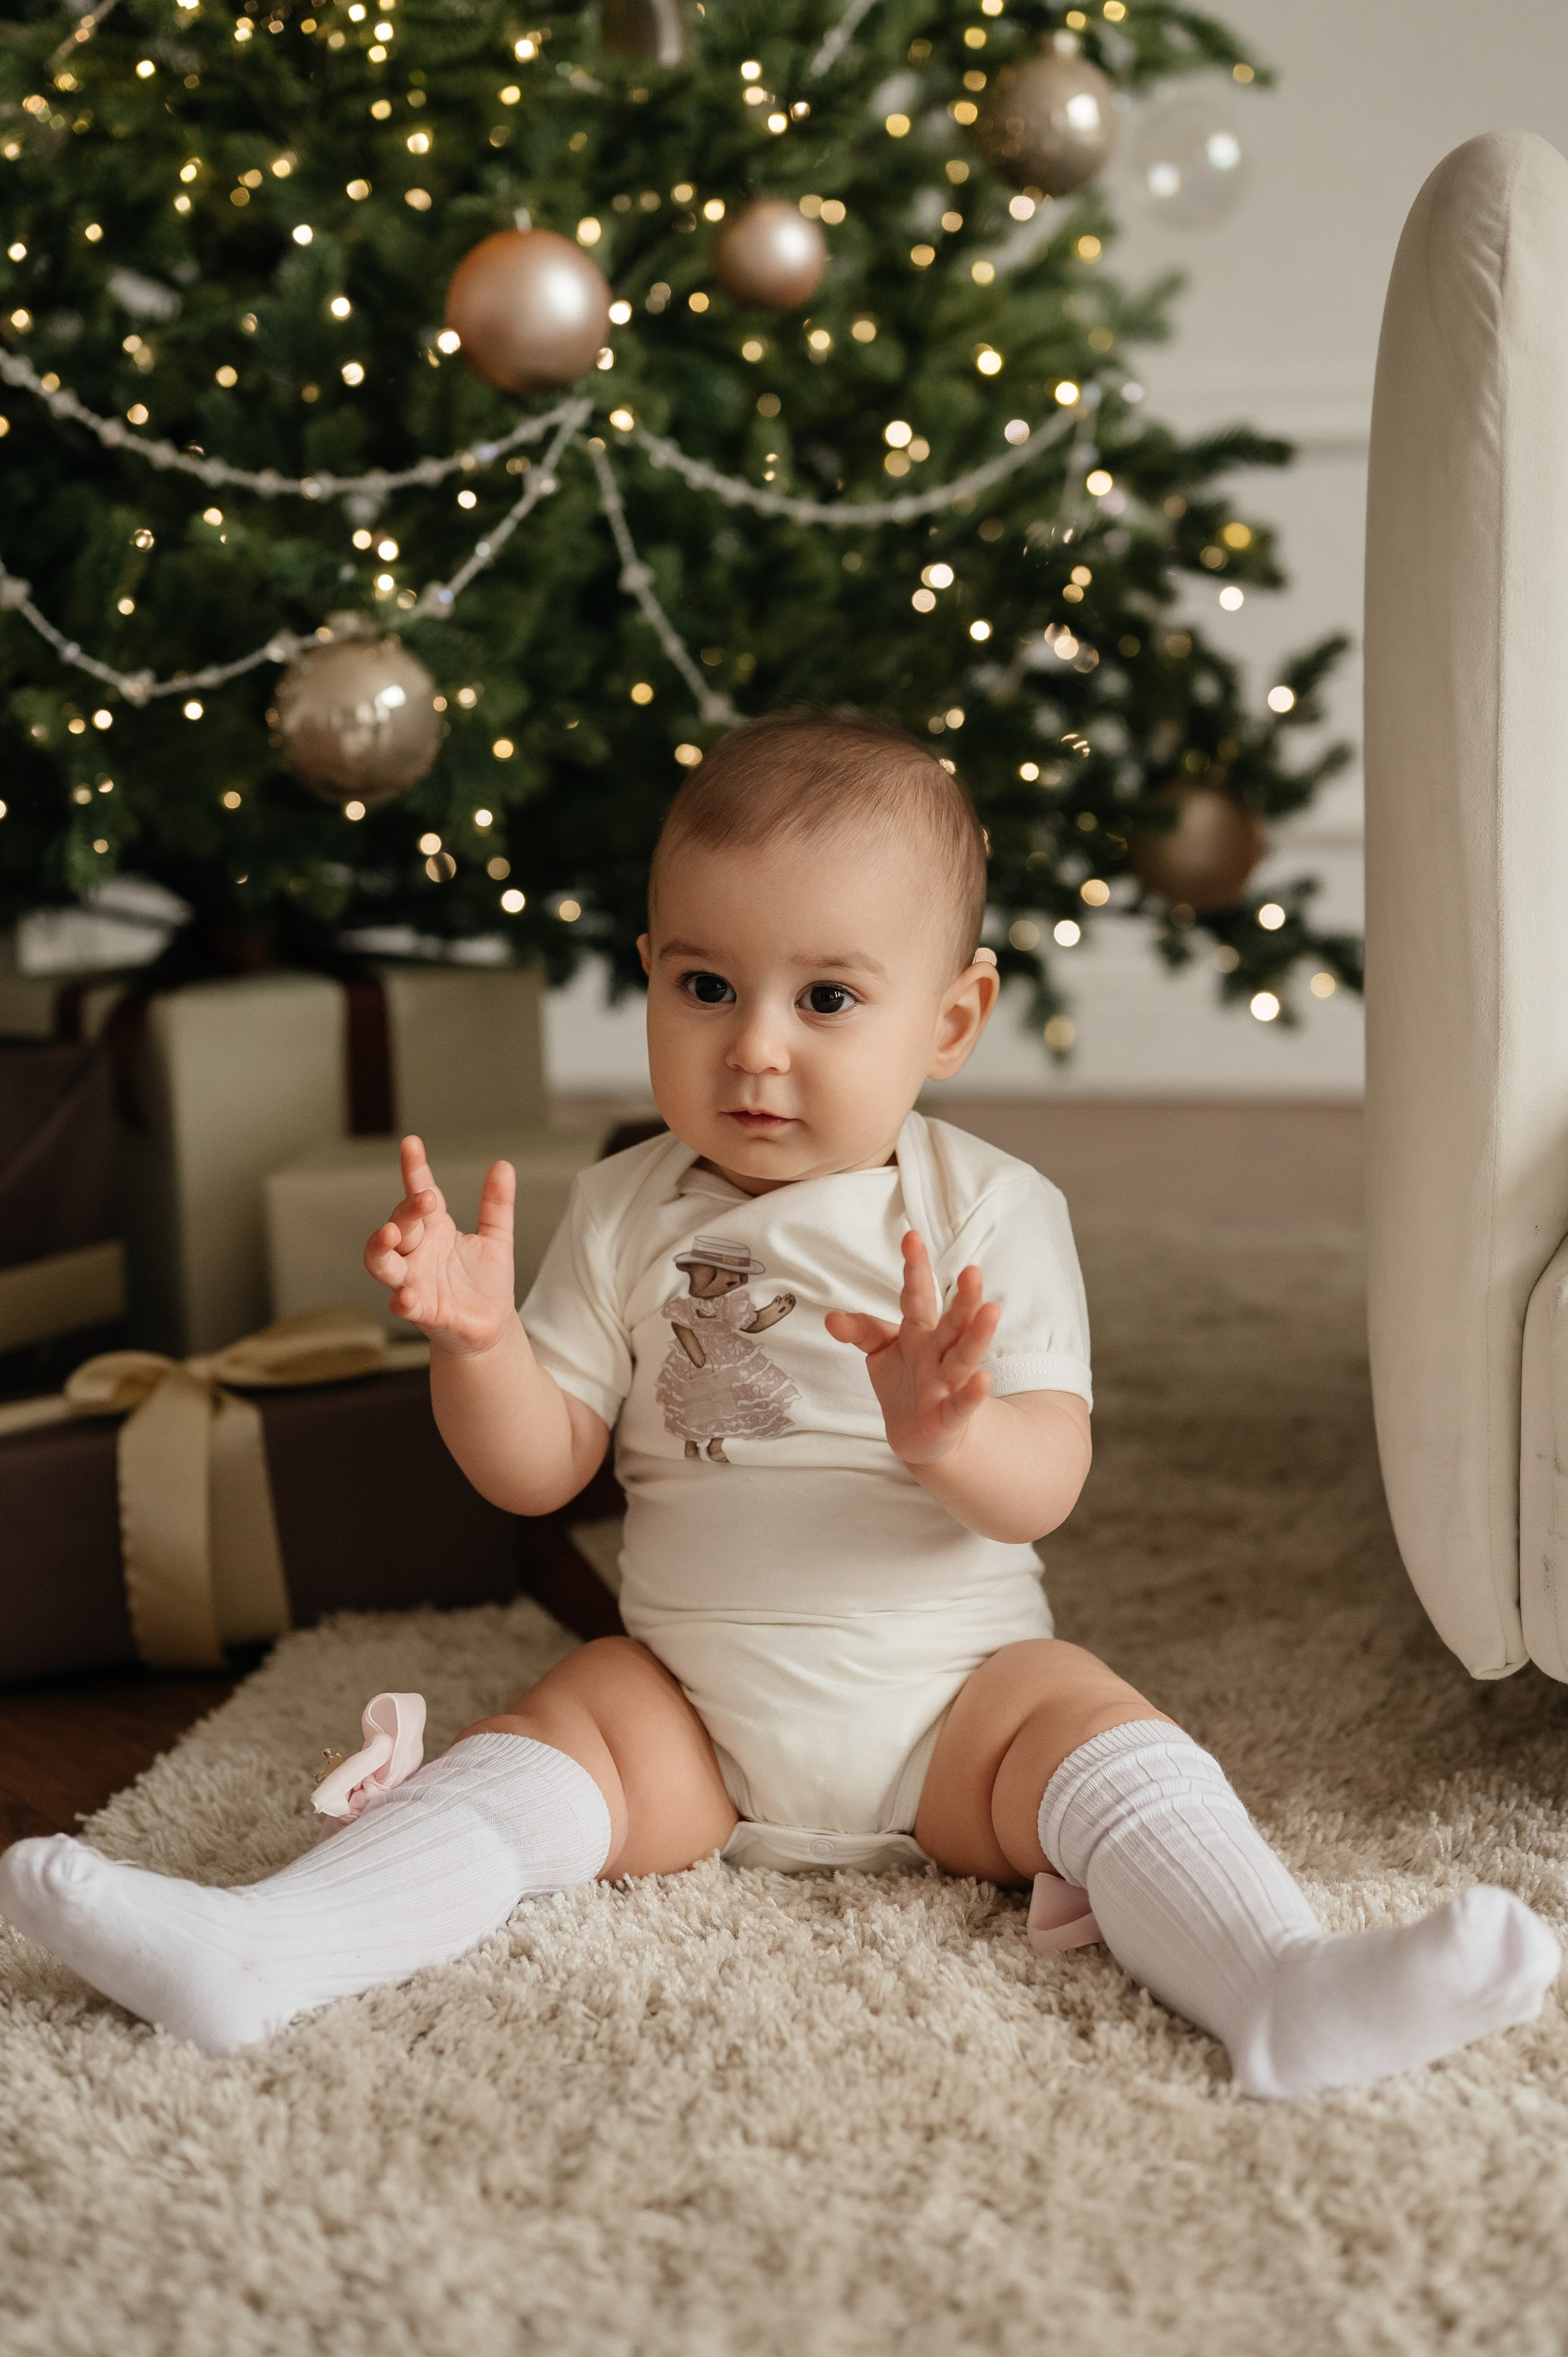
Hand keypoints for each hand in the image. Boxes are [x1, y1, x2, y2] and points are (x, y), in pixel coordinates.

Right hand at [363, 1135, 516, 1356]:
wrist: (491, 1326)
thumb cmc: (485, 1281)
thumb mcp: (497, 1238)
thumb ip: (497, 1205)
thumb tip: (503, 1165)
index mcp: (434, 1230)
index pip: (417, 1193)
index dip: (413, 1169)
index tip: (411, 1143)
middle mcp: (416, 1252)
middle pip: (399, 1224)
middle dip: (407, 1209)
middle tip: (427, 1197)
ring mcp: (414, 1281)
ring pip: (382, 1263)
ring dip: (381, 1248)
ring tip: (389, 1233)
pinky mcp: (422, 1311)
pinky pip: (404, 1305)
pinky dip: (402, 1300)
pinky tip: (406, 1296)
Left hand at [825, 1230, 998, 1465]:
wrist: (919, 1432)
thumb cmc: (904, 1381)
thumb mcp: (881, 1351)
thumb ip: (862, 1331)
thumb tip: (831, 1317)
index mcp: (921, 1332)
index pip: (918, 1296)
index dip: (915, 1268)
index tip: (911, 1237)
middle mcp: (938, 1352)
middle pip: (952, 1322)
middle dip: (963, 1299)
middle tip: (972, 1271)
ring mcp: (947, 1383)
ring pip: (964, 1357)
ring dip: (977, 1335)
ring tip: (991, 1310)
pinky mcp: (949, 1415)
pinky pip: (961, 1403)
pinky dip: (972, 1393)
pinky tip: (984, 1379)